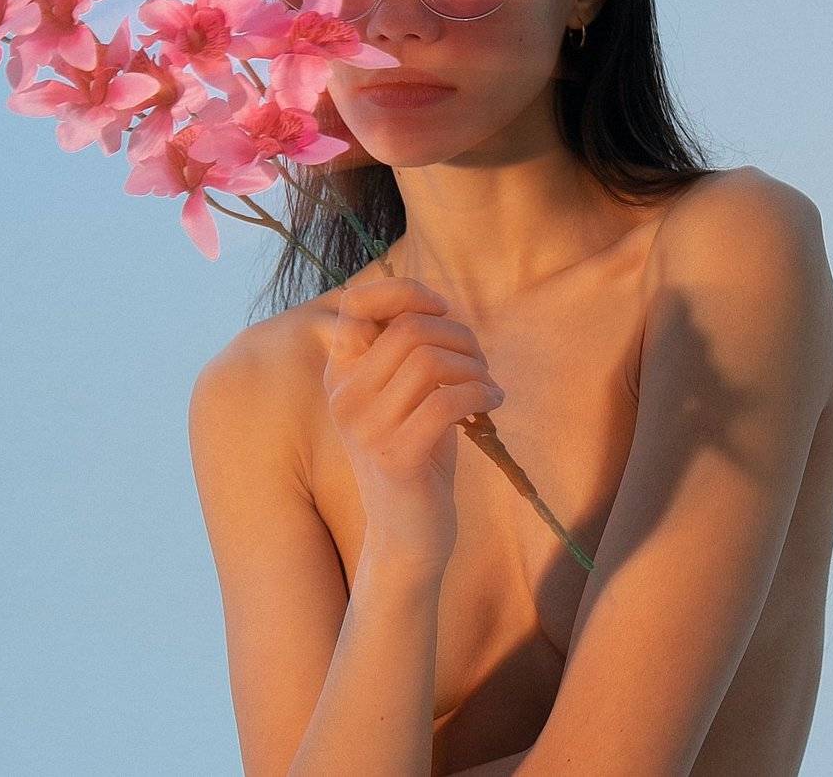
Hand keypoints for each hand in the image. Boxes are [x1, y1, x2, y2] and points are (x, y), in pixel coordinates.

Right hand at [324, 274, 504, 575]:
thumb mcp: (402, 396)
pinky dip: (481, 395)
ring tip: (487, 385)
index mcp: (341, 375)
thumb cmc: (414, 457)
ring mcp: (367, 428)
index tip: (441, 309)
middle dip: (459, 336)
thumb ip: (406, 353)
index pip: (357, 304)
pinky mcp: (396, 457)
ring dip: (474, 367)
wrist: (406, 539)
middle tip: (480, 362)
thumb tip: (437, 306)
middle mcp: (345, 396)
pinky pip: (447, 401)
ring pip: (429, 360)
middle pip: (409, 328)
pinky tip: (491, 406)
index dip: (405, 292)